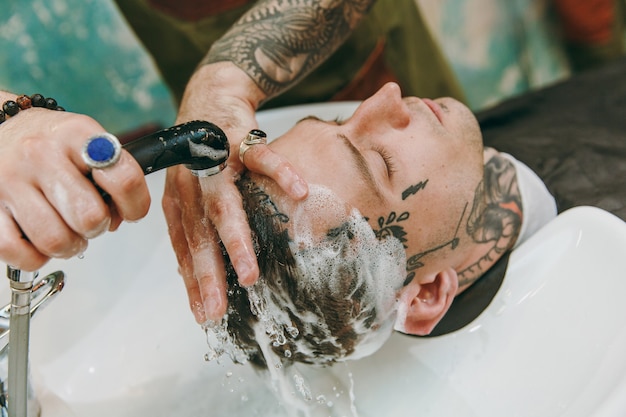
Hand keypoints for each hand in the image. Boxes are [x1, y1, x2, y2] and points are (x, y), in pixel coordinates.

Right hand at [0, 108, 149, 270]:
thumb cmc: (50, 144)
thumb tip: (122, 217)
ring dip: (69, 245)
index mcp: (76, 134)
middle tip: (88, 220)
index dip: (135, 204)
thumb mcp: (86, 142)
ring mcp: (10, 180)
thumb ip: (113, 175)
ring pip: (56, 240)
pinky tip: (38, 240)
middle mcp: (41, 154)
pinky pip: (18, 252)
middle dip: (96, 227)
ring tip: (65, 230)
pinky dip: (35, 256)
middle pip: (90, 217)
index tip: (130, 211)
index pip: (124, 178)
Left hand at [162, 63, 308, 322]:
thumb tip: (201, 270)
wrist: (209, 96)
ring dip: (236, 241)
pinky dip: (281, 173)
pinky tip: (299, 191)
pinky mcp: (239, 138)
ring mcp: (215, 161)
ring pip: (225, 204)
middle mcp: (191, 184)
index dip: (192, 282)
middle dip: (209, 275)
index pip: (184, 248)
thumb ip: (197, 225)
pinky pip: (262, 157)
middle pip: (200, 234)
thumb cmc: (203, 152)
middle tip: (217, 309)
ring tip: (250, 274)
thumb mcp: (192, 189)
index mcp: (180, 200)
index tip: (204, 315)